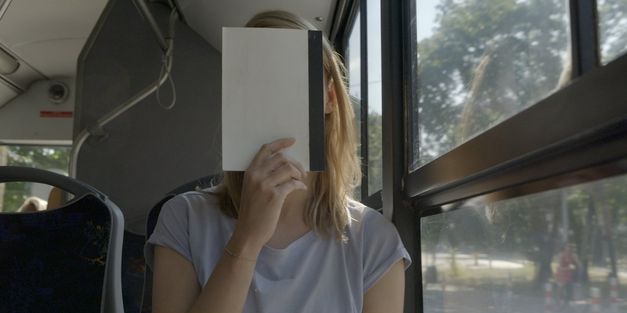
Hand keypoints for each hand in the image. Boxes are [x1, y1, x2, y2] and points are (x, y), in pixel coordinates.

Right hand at [230, 138, 306, 253]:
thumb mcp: (251, 189)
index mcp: (250, 172)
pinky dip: (300, 185)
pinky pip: (293, 183)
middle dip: (296, 163)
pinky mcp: (274, 196)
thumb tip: (285, 166)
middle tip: (302, 172)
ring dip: (299, 174)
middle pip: (281, 158)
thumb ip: (262, 176)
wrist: (248, 232)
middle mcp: (256, 176)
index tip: (292, 141)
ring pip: (289, 168)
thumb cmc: (252, 212)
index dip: (280, 143)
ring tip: (301, 181)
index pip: (265, 149)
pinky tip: (301, 189)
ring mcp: (265, 185)